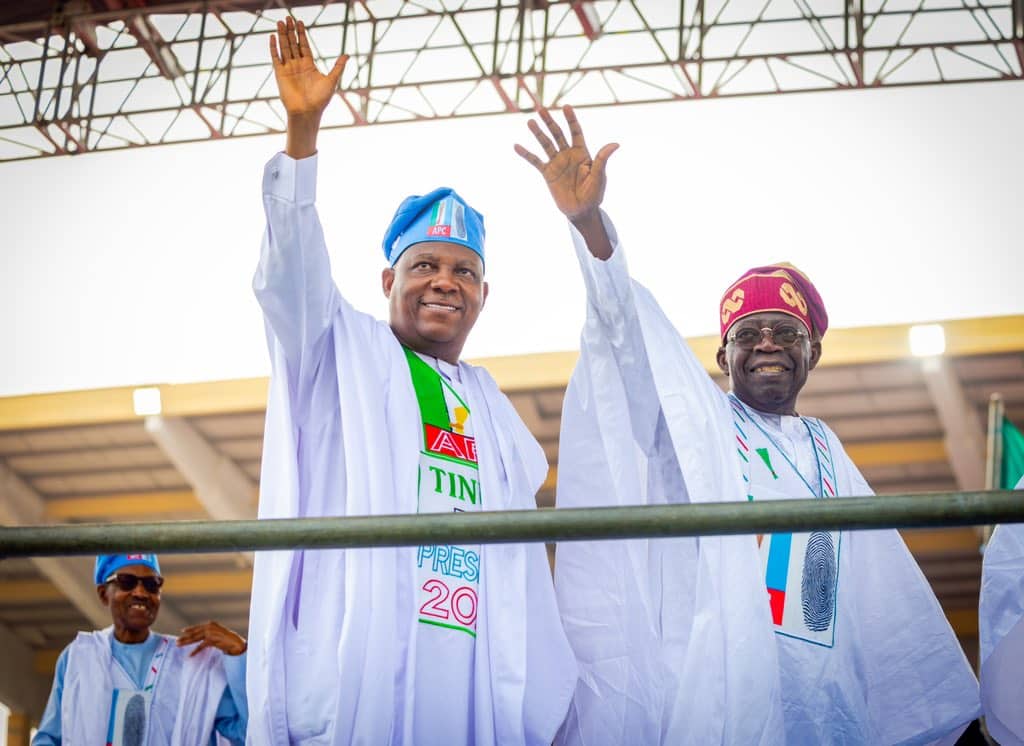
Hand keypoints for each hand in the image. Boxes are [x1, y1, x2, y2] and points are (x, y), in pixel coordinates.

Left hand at [177, 620, 246, 656]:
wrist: (238, 644)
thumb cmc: (230, 641)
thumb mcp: (218, 635)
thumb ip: (210, 636)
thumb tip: (203, 640)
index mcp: (212, 624)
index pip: (198, 627)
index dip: (190, 629)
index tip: (183, 631)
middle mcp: (210, 627)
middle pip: (195, 633)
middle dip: (185, 637)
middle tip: (176, 641)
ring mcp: (211, 632)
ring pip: (195, 638)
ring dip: (186, 642)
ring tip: (178, 645)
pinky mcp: (212, 639)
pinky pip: (201, 646)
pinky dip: (195, 651)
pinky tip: (190, 655)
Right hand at [270, 16, 347, 157]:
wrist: (307, 112)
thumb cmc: (320, 100)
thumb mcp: (332, 80)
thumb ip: (338, 67)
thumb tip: (347, 55)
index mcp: (309, 65)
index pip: (304, 45)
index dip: (301, 34)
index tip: (300, 22)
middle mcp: (298, 65)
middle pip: (293, 43)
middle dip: (291, 30)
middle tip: (288, 17)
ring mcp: (288, 68)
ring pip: (284, 48)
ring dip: (282, 35)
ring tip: (280, 22)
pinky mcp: (280, 74)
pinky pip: (276, 58)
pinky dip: (274, 47)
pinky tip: (272, 37)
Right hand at [514, 105, 617, 224]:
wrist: (581, 211)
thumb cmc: (594, 194)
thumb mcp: (599, 176)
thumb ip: (602, 159)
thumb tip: (615, 144)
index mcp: (582, 153)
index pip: (576, 132)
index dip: (571, 120)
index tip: (566, 107)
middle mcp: (568, 154)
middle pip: (558, 134)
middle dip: (550, 122)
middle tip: (541, 109)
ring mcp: (557, 163)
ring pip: (546, 144)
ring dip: (538, 133)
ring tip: (530, 122)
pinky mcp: (547, 173)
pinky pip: (535, 161)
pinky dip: (526, 154)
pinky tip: (517, 146)